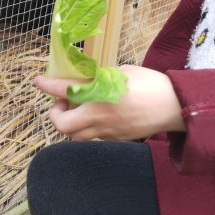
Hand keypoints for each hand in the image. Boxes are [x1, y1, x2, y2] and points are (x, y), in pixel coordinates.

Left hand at [35, 64, 185, 141]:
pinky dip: (89, 129)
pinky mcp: (117, 140)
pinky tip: (99, 117)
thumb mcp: (121, 73)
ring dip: (72, 123)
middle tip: (64, 102)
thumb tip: (84, 79)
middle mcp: (100, 117)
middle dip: (56, 113)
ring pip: (76, 136)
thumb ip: (99, 78)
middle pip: (62, 124)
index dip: (48, 85)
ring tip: (80, 110)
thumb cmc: (151, 84)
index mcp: (100, 95)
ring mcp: (108, 132)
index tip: (39, 81)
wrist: (175, 106)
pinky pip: (94, 138)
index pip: (65, 90)